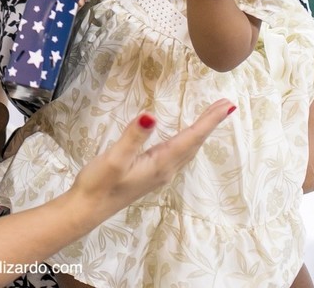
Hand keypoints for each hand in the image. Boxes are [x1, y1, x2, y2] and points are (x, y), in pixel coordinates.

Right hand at [69, 99, 232, 218]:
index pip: (191, 138)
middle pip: (194, 143)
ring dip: (201, 132)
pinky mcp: (151, 174)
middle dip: (210, 123)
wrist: (87, 209)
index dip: (209, 121)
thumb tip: (151, 116)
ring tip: (212, 116)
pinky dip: (189, 140)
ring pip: (188, 149)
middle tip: (225, 104)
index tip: (227, 105)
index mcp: (161, 163)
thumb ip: (133, 137)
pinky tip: (186, 137)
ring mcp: (159, 174)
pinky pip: (179, 153)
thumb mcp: (114, 158)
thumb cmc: (99, 184)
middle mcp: (165, 169)